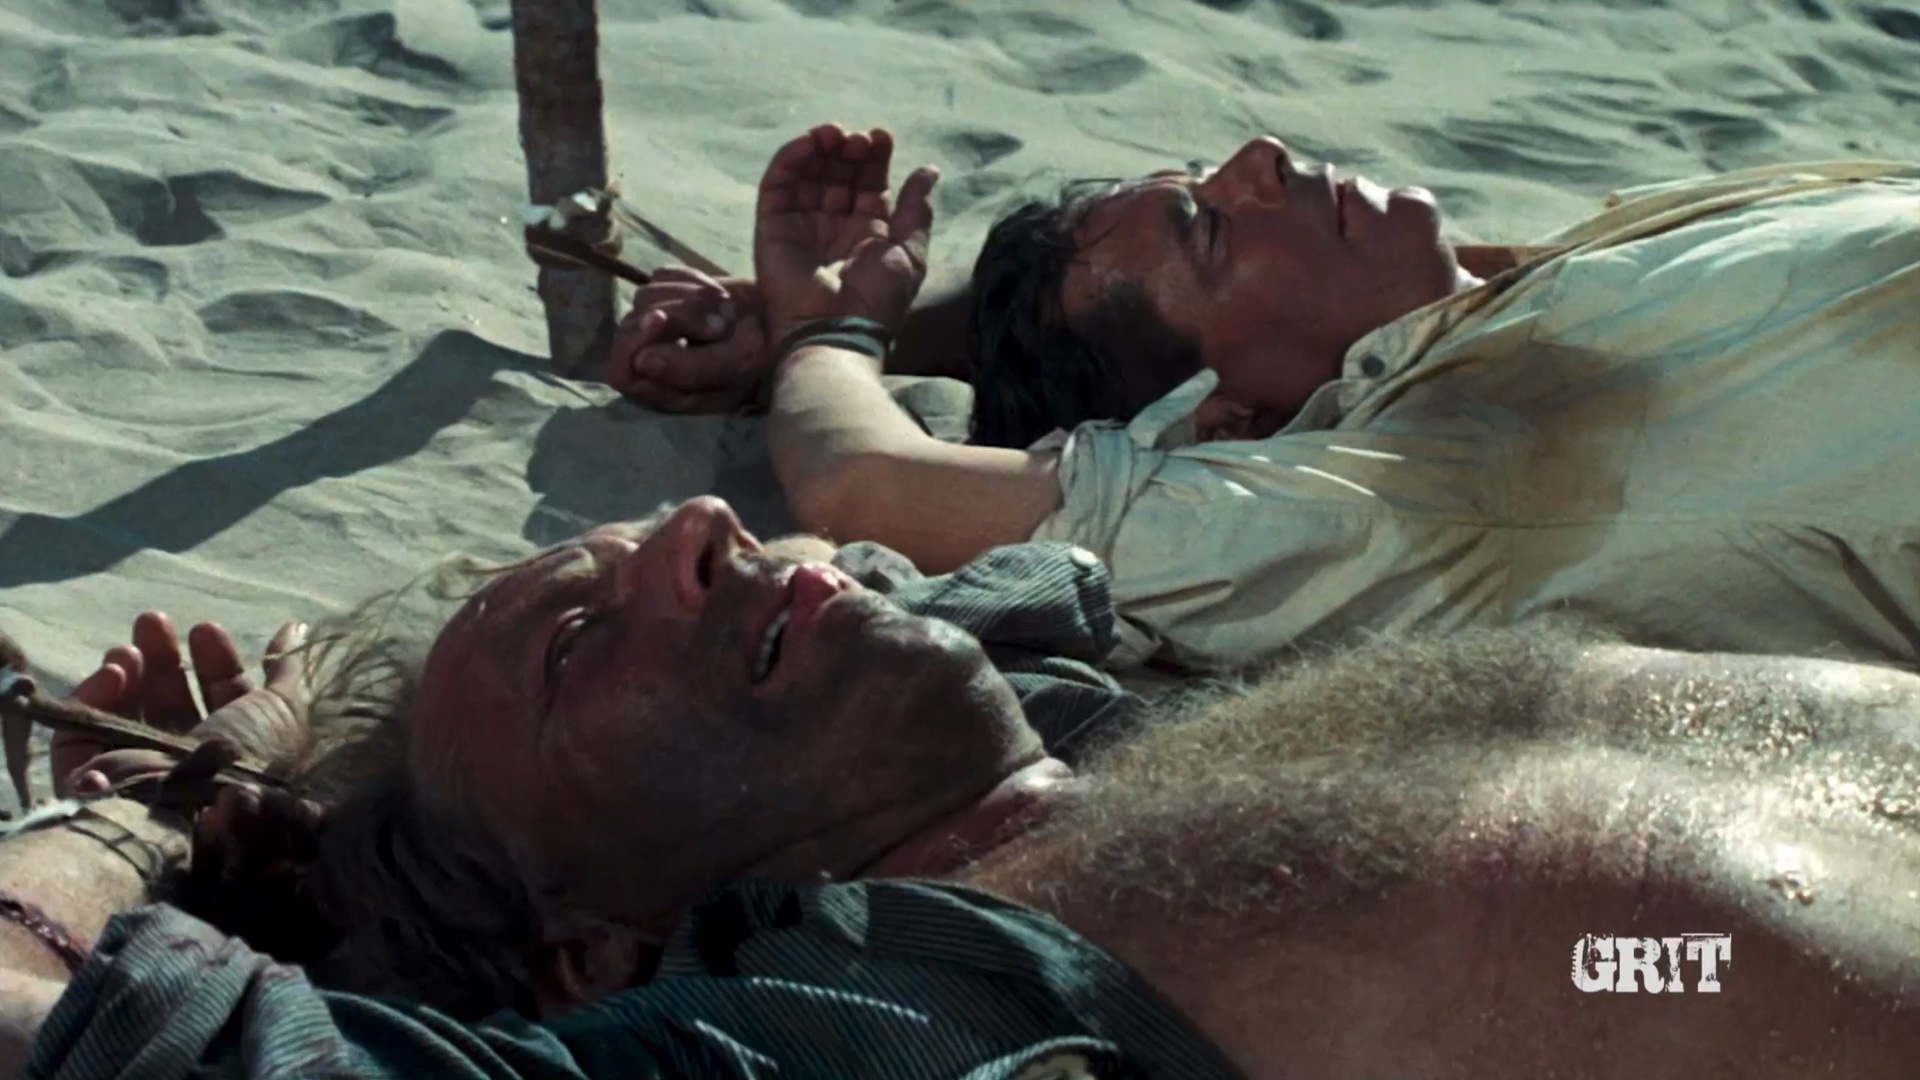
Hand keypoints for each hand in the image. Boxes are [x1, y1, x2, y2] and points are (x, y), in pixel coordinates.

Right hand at [54, 612, 310, 796]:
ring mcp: (139, 772)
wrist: (188, 813)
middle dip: (164, 658)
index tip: (205, 629)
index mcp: (237, 750)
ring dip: (128, 670)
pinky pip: (81, 735)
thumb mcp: (284, 712)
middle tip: (152, 621)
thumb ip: (288, 671)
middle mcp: (189, 763)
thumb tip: (298, 629)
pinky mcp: (91, 779)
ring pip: (126, 713)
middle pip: (172, 702)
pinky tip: (112, 673)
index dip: (217, 662)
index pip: (224, 699)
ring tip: (128, 649)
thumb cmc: (244, 759)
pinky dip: (93, 698)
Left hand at [608, 268, 771, 412]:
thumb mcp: (734, 368)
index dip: (634, 344)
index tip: (662, 319)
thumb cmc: (762, 358)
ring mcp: (658, 325)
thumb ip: (688, 370)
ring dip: (691, 296)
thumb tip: (642, 360)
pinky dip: (690, 277)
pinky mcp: (670, 294)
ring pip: (645, 295)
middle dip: (676, 312)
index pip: (620, 369)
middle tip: (722, 319)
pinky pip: (662, 275)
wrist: (784, 327)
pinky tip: (718, 293)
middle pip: (631, 325)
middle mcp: (653, 358)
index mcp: (663, 389)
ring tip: (727, 307)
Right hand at [753, 124, 939, 343]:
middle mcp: (833, 225)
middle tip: (858, 139)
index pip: (868, 182)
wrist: (836, 332)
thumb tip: (929, 170)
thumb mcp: (908, 252)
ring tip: (833, 134)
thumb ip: (916, 209)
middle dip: (848, 150)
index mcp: (867, 232)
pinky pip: (777, 185)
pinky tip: (809, 144)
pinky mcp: (772, 227)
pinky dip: (790, 159)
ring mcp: (802, 225)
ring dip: (819, 147)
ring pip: (807, 173)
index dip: (875, 157)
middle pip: (838, 172)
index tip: (882, 137)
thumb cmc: (878, 300)